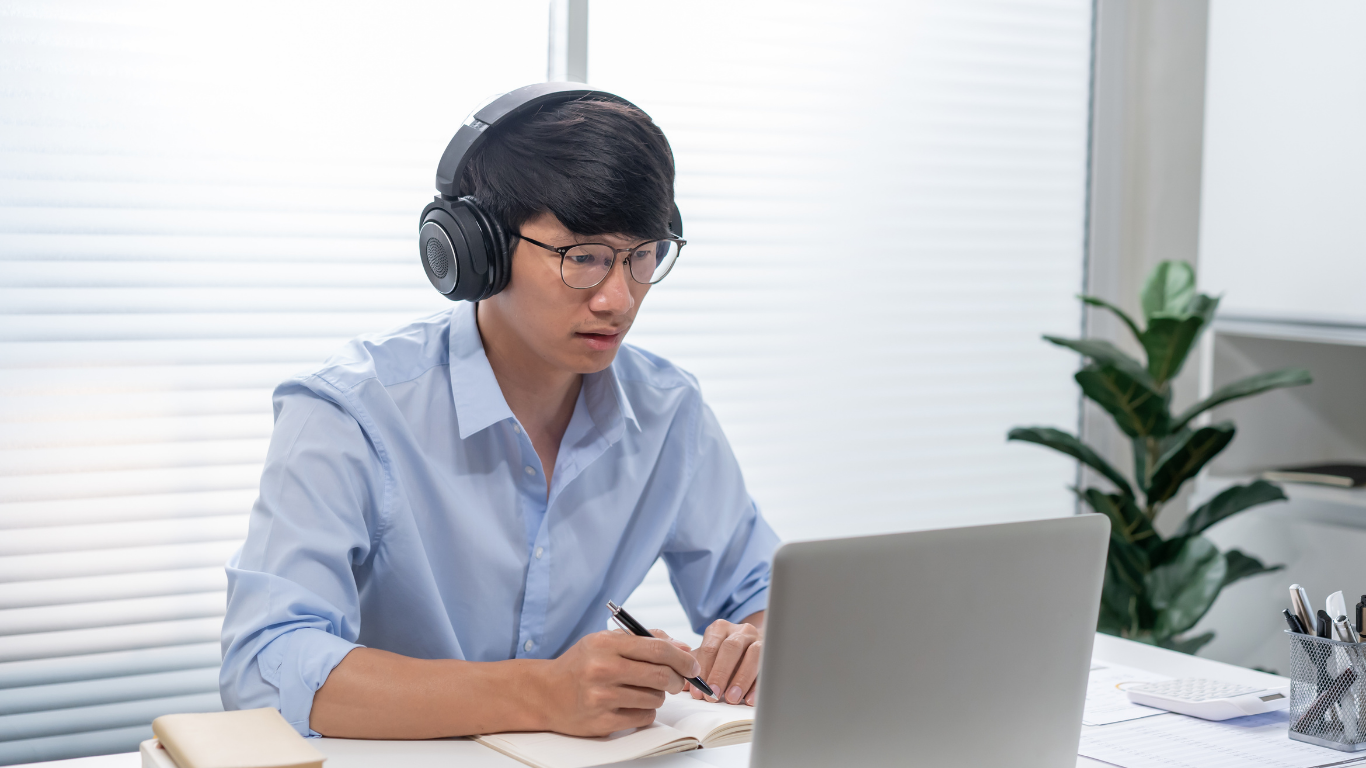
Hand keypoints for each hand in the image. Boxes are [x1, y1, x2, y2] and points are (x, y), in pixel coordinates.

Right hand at [536, 629, 700, 735]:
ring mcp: (601, 697)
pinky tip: (631, 705)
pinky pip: (643, 717)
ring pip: (655, 698)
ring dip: (658, 695)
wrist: (545, 693)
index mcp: (605, 644)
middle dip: (675, 679)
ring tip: (643, 690)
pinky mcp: (602, 722)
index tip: (692, 664)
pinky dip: (645, 711)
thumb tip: (681, 647)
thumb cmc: (580, 665)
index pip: (656, 648)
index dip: (681, 657)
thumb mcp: (604, 641)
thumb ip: (643, 639)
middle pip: (660, 675)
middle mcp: (602, 669)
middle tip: (675, 680)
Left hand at [688, 618, 761, 705]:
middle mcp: (740, 631)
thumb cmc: (725, 654)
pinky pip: (767, 667)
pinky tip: (749, 699)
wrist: (752, 644)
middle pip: (731, 648)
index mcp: (720, 629)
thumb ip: (695, 665)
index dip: (703, 670)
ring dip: (741, 679)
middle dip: (721, 674)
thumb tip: (681, 684)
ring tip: (731, 698)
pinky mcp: (772, 652)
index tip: (698, 691)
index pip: (710, 647)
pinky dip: (757, 685)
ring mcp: (758, 640)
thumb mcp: (709, 655)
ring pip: (753, 655)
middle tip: (713, 695)